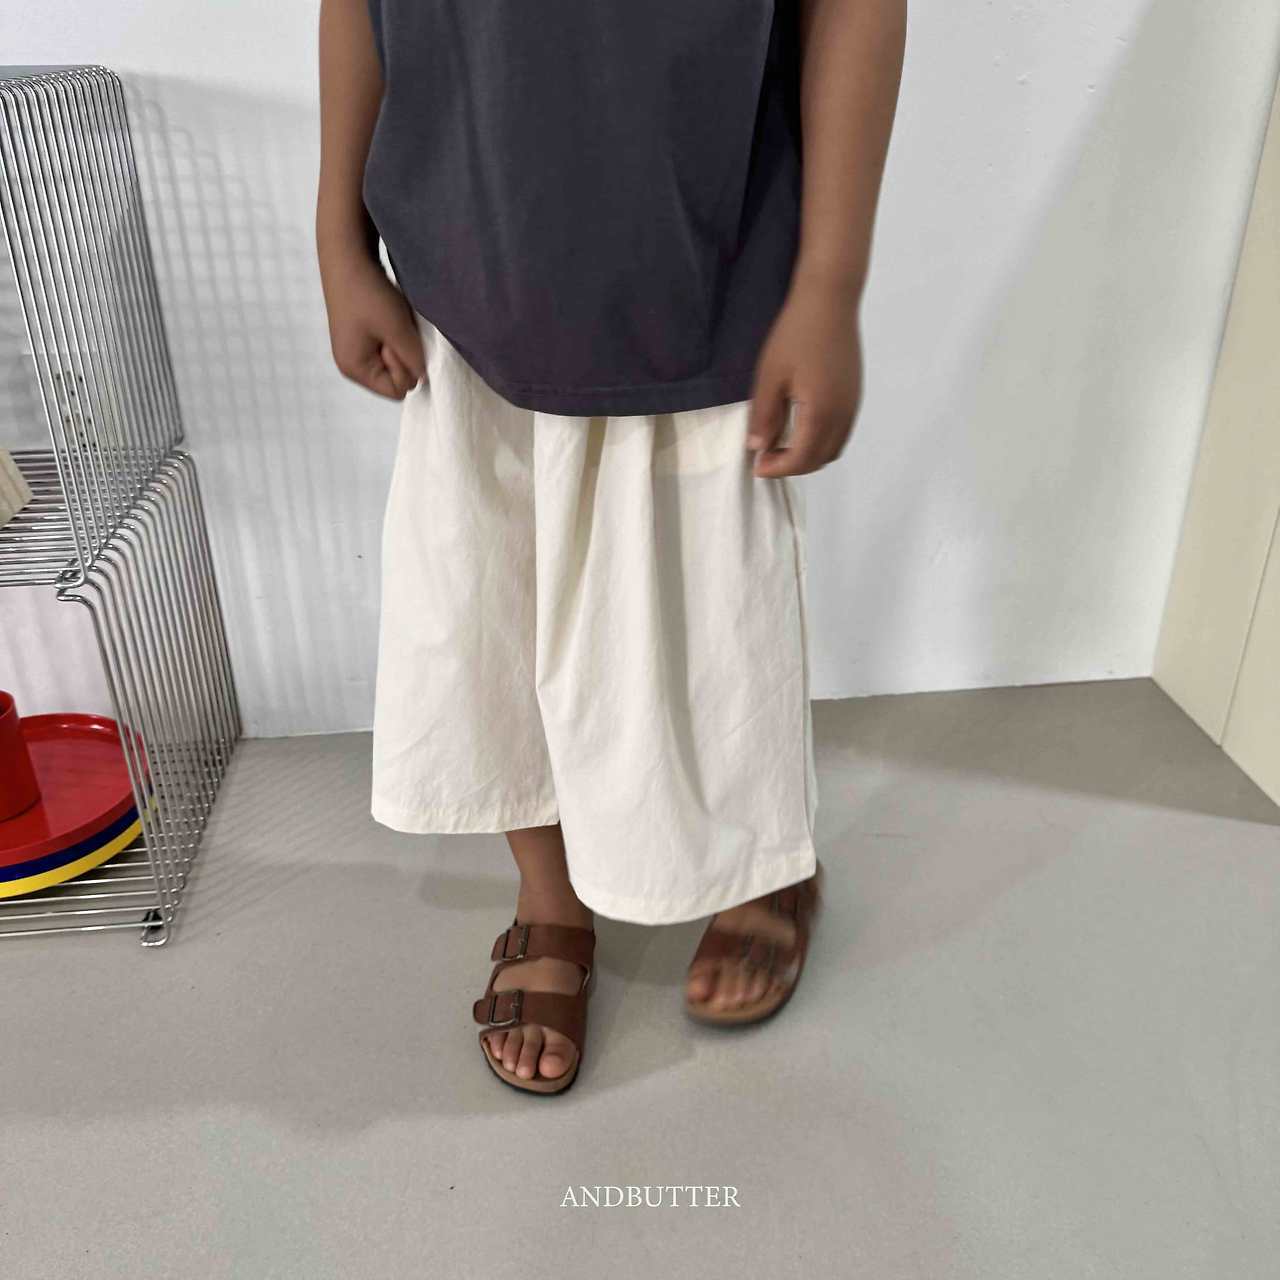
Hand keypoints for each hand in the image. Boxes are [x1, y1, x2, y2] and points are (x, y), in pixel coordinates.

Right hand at [320, 249, 425, 399]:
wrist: (348, 256)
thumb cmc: (369, 292)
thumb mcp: (398, 329)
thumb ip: (414, 359)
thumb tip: (424, 377)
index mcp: (354, 369)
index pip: (397, 391)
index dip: (405, 368)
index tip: (396, 340)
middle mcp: (352, 365)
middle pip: (397, 379)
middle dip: (403, 356)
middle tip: (394, 328)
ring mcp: (357, 351)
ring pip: (397, 361)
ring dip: (402, 343)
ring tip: (391, 320)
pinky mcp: (363, 337)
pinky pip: (391, 347)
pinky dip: (397, 334)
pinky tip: (389, 316)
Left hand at [746, 279, 862, 477]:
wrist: (830, 300)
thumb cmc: (796, 334)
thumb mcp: (770, 377)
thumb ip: (765, 416)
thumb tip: (759, 448)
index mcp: (821, 413)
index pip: (801, 459)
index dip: (777, 469)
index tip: (756, 465)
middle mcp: (843, 415)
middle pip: (820, 460)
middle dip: (792, 466)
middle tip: (766, 456)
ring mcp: (853, 405)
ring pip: (833, 449)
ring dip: (808, 455)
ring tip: (781, 444)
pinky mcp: (855, 395)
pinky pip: (841, 432)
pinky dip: (821, 441)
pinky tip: (801, 427)